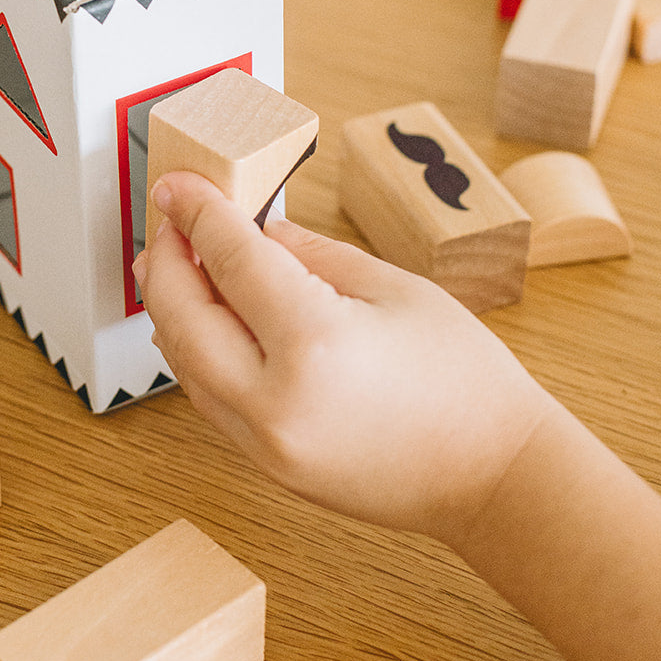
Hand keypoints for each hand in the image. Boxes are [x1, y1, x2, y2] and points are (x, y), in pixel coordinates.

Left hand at [133, 172, 552, 544]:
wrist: (495, 475)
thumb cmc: (464, 381)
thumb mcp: (392, 287)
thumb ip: (310, 256)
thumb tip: (256, 232)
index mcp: (314, 343)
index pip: (229, 260)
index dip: (197, 214)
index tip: (179, 185)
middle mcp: (275, 400)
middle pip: (182, 317)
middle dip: (166, 260)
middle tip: (170, 220)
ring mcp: (265, 443)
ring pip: (185, 364)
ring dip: (172, 308)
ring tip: (175, 263)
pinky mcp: (268, 466)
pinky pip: (209, 398)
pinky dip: (196, 351)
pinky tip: (205, 319)